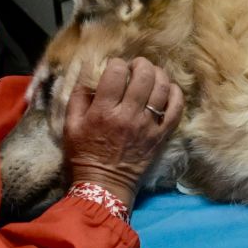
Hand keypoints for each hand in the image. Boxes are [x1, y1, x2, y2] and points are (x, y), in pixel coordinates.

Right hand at [63, 57, 183, 204]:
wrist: (104, 184)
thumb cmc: (84, 153)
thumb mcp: (71, 125)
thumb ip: (79, 95)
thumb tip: (89, 68)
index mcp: (104, 112)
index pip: (116, 73)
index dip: (116, 63)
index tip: (114, 66)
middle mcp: (128, 116)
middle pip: (144, 76)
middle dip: (140, 63)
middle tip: (135, 65)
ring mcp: (148, 125)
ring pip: (162, 88)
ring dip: (158, 74)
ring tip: (151, 73)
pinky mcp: (161, 135)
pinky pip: (176, 109)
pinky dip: (175, 94)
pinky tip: (168, 88)